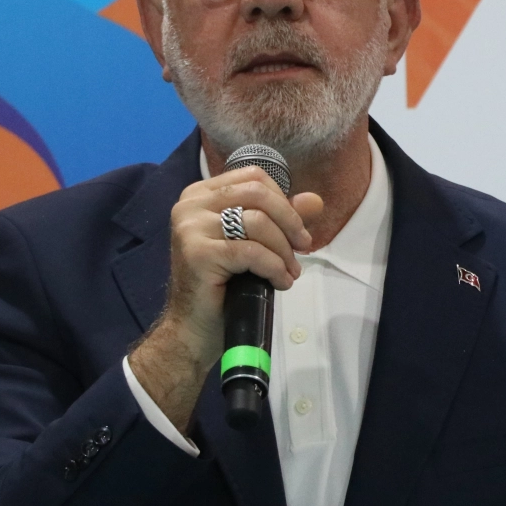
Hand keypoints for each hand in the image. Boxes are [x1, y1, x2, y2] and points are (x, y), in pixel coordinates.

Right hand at [128, 166, 322, 431]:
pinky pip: (251, 252)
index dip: (283, 200)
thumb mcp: (253, 243)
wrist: (193, 328)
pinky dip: (274, 267)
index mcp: (201, 194)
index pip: (253, 177)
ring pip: (257, 222)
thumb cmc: (223, 285)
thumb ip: (280, 218)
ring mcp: (190, 227)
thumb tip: (315, 200)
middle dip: (289, 221)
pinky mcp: (197, 253)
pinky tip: (281, 282)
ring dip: (283, 249)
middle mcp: (190, 204)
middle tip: (302, 247)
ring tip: (290, 271)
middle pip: (257, 193)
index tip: (296, 229)